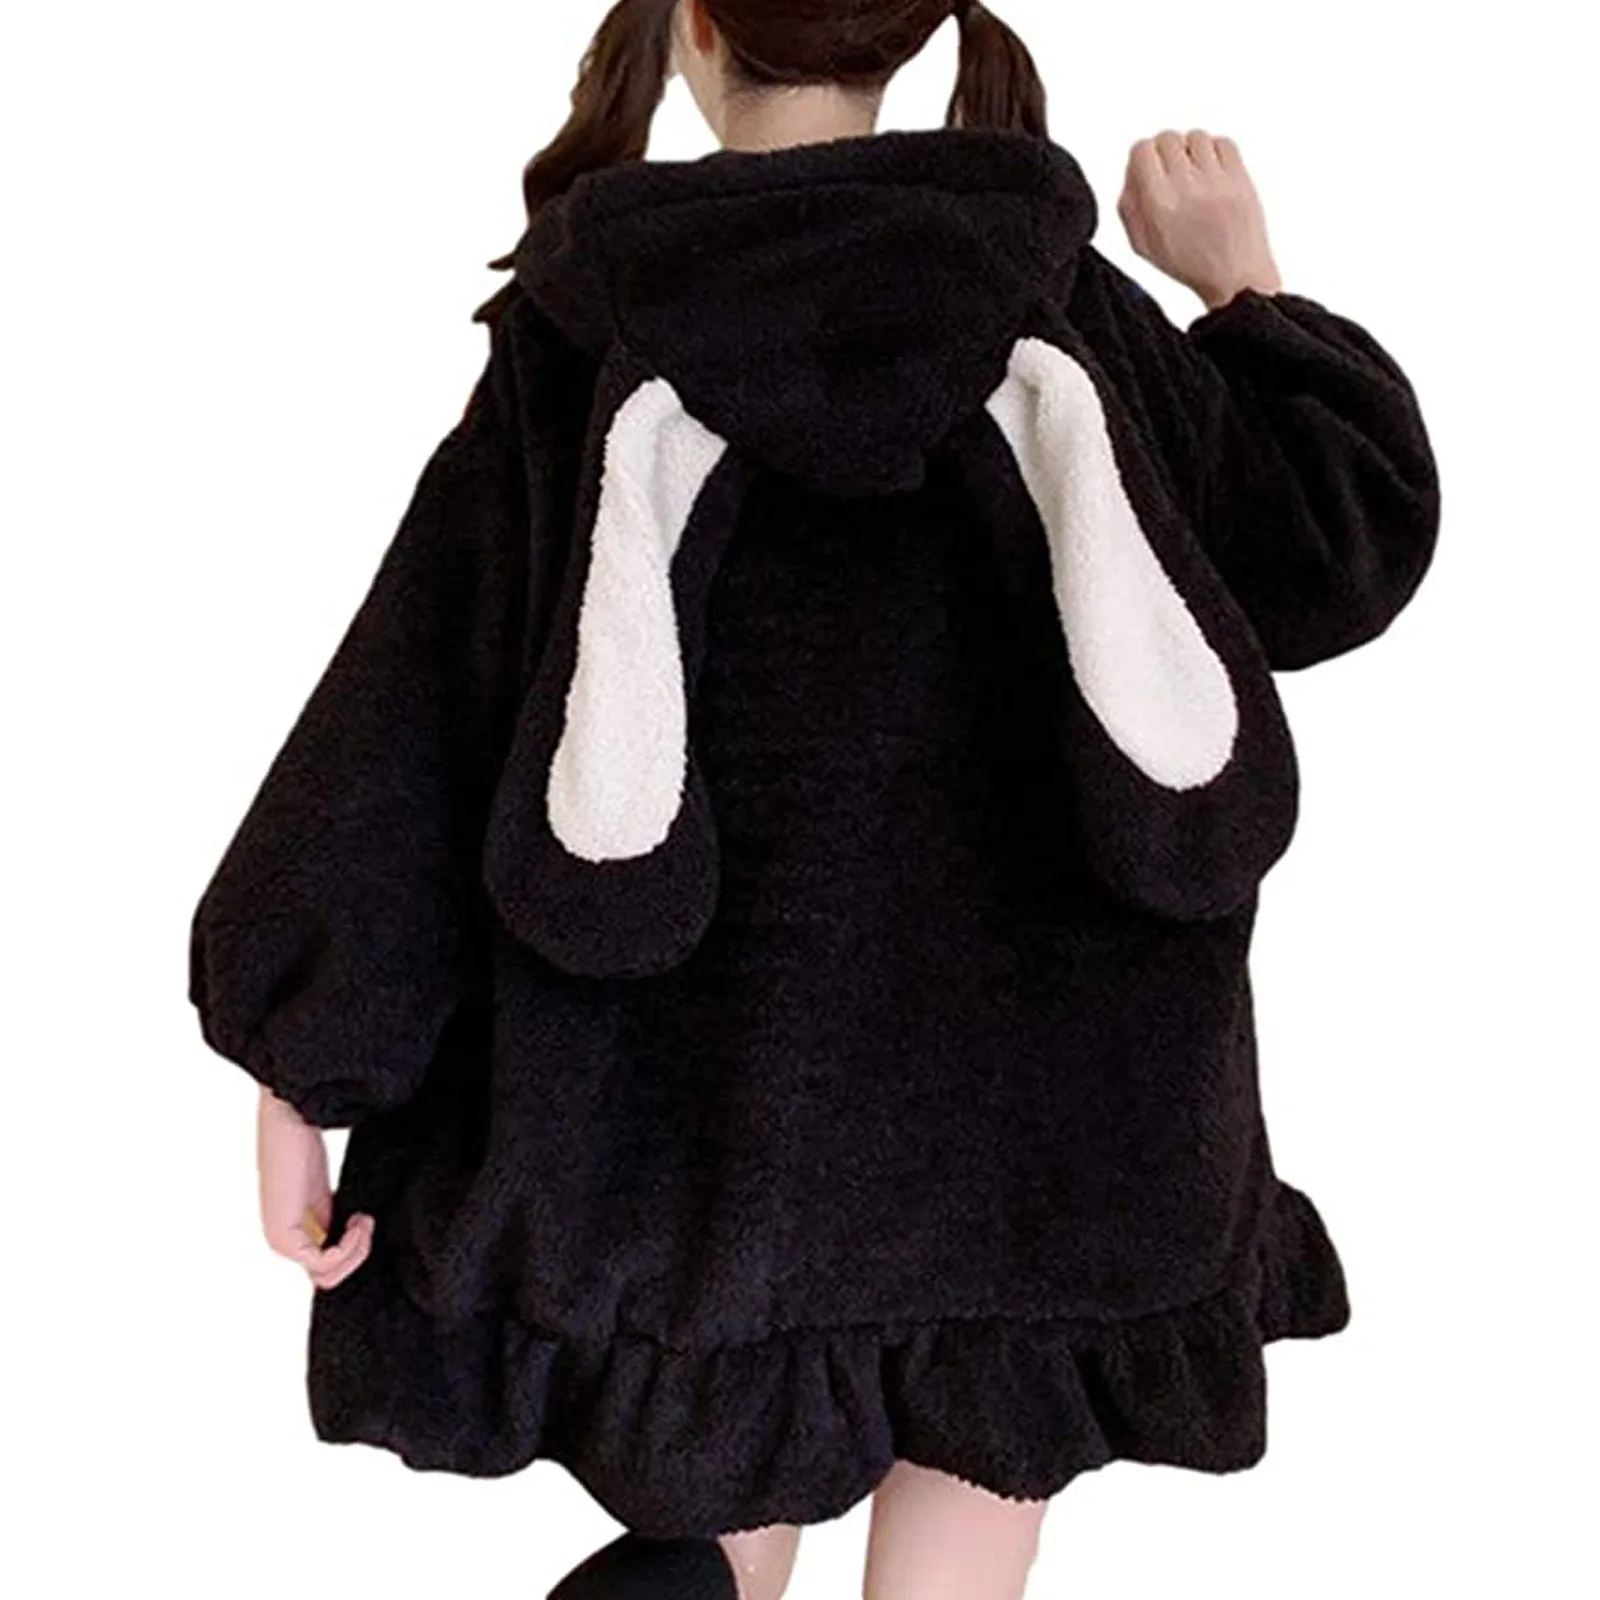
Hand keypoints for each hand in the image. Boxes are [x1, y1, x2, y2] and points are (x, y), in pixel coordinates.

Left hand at [257, 1087, 373, 1289]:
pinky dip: (350, 1248)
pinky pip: (322, 1264)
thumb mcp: (324, 1187)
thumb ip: (332, 1215)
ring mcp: (281, 1240)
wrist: (287, 1116)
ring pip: (327, 1276)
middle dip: (359, 1254)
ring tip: (365, 1219)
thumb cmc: (303, 1140)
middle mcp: (285, 1240)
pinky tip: (359, 1219)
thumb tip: (360, 1227)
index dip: (357, 1251)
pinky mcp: (284, 1235)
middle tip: (367, 1220)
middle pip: (328, 1278)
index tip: (366, 1218)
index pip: (327, 1267)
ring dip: (357, 1250)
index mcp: (295, 1229)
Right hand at [1118, 129, 1283, 310]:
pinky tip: (1212, 168)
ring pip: (1196, 136)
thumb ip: (1129, 207)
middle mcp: (1185, 188)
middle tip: (1171, 168)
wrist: (1235, 277)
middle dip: (1166, 150)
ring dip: (1191, 148)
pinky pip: (1224, 142)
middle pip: (1168, 138)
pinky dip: (1216, 149)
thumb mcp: (1143, 246)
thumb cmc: (1190, 264)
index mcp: (1158, 205)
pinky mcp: (1239, 178)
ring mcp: (1215, 181)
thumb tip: (1131, 171)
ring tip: (1194, 170)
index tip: (1148, 165)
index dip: (1142, 156)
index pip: (1142, 151)